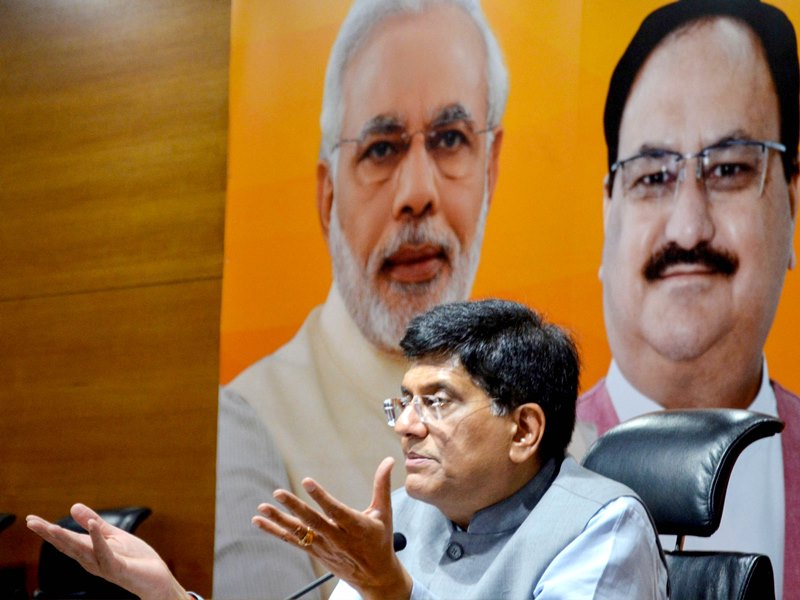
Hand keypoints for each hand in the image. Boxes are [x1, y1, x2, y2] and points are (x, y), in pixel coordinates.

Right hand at [26, 503, 188, 599]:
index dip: (48, 530)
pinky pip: (106, 552)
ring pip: (82, 551)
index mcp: (89, 551)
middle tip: (31, 522)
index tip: (30, 519)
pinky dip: (99, 538)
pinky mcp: (118, 567)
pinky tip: (93, 525)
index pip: (65, 539)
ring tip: (52, 526)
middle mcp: (91, 560)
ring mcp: (103, 564)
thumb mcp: (112, 535)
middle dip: (49, 534)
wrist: (155, 578)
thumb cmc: (134, 558)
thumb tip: (73, 507)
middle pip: (67, 545)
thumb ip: (94, 522)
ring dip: (67, 538)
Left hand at [253, 457, 411, 599]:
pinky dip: (275, 531)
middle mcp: (337, 538)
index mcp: (356, 526)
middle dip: (295, 507)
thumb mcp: (384, 512)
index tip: (307, 482)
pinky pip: (292, 540)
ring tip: (262, 508)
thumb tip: (389, 461)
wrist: (376, 576)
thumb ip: (382, 485)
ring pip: (298, 532)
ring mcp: (323, 546)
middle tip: (278, 493)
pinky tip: (260, 521)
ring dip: (279, 520)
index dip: (321, 496)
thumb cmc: (380, 541)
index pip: (335, 510)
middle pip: (313, 521)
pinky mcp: (315, 551)